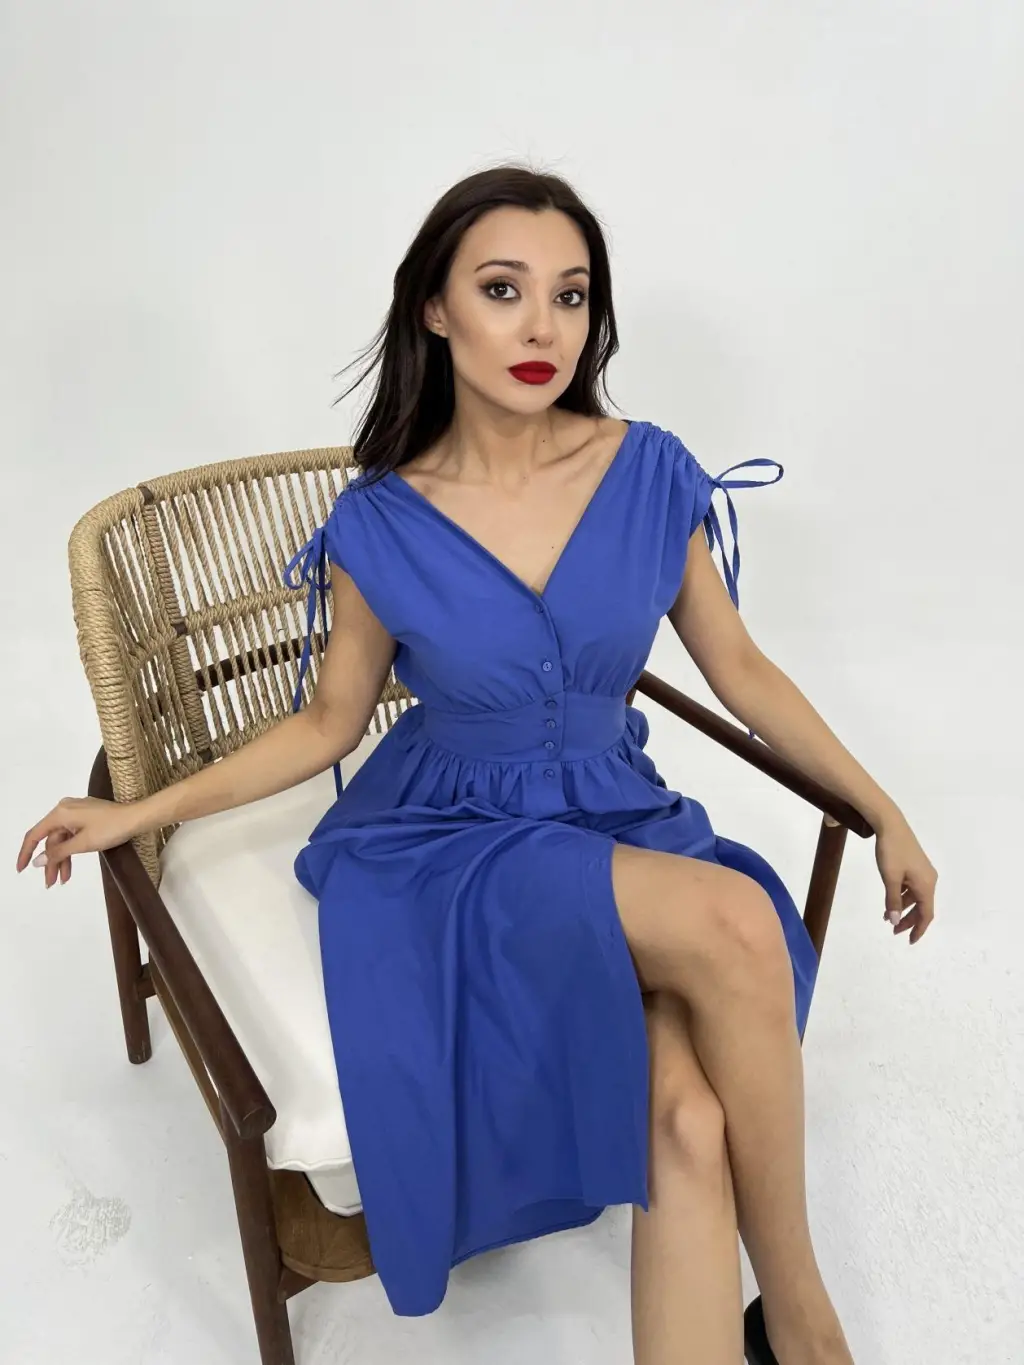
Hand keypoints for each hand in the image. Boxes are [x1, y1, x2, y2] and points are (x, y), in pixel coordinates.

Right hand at [16, 797, 141, 887]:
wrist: (138, 818)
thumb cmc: (111, 829)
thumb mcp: (82, 843)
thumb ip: (58, 852)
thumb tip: (38, 860)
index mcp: (60, 812)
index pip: (35, 834)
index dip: (26, 852)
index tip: (21, 869)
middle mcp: (65, 809)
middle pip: (51, 839)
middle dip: (50, 862)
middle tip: (50, 883)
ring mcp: (77, 812)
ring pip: (63, 839)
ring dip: (62, 859)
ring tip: (62, 880)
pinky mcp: (87, 817)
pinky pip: (73, 835)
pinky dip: (72, 850)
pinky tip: (71, 867)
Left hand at [874, 814, 936, 943]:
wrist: (891, 825)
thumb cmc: (891, 852)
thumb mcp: (890, 878)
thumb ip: (892, 901)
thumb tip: (894, 921)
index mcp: (926, 885)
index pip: (926, 914)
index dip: (919, 929)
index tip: (910, 941)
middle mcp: (929, 880)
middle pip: (922, 907)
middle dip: (909, 920)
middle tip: (894, 931)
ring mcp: (922, 872)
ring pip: (915, 897)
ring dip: (903, 908)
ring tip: (887, 917)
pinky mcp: (915, 866)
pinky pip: (911, 887)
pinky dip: (902, 896)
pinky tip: (889, 900)